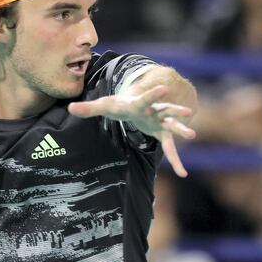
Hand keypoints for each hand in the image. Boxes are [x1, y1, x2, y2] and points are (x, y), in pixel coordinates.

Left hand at [68, 85, 195, 176]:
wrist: (131, 106)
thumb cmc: (117, 105)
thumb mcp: (103, 106)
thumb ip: (88, 108)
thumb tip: (70, 108)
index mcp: (139, 103)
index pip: (145, 98)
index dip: (153, 94)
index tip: (163, 87)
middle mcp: (153, 111)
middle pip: (165, 109)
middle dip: (174, 111)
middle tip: (186, 111)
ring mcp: (160, 122)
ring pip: (172, 126)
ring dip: (181, 129)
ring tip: (192, 134)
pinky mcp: (162, 133)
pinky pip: (170, 148)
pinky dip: (176, 160)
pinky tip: (183, 173)